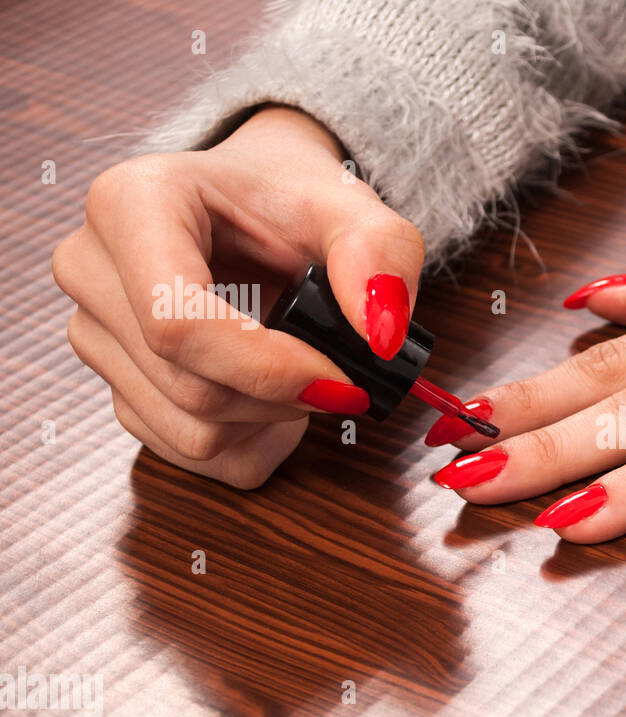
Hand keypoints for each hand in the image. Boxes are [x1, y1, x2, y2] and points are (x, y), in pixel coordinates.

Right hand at [52, 106, 423, 487]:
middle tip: (339, 369)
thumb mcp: (353, 209)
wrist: (255, 206)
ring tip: (303, 368)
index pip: (176, 322)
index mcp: (130, 205)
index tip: (343, 378)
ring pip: (191, 433)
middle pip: (190, 388)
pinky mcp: (115, 387)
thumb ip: (380, 256)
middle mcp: (91, 270)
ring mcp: (93, 334)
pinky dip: (252, 439)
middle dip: (284, 397)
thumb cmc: (293, 202)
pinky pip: (191, 453)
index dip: (267, 368)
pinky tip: (272, 392)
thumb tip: (382, 337)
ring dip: (271, 421)